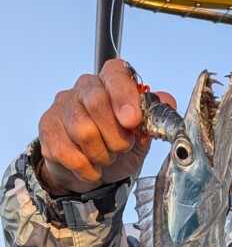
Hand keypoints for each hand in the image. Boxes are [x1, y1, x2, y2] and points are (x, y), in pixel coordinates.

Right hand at [38, 58, 175, 195]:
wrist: (92, 173)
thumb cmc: (117, 148)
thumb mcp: (141, 135)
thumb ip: (154, 117)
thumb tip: (168, 101)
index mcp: (109, 83)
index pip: (115, 74)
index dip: (124, 95)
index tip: (133, 121)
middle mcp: (83, 89)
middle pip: (96, 102)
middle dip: (115, 135)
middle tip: (122, 148)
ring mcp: (62, 107)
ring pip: (83, 131)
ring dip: (102, 154)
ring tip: (106, 158)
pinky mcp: (48, 129)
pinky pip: (70, 154)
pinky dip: (88, 169)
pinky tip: (92, 168)